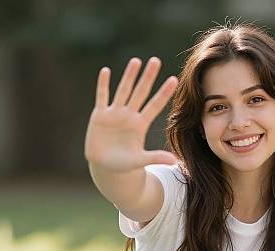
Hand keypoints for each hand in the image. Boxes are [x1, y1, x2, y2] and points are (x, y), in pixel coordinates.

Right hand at [84, 57, 177, 173]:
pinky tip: (106, 71)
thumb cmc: (123, 164)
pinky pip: (102, 97)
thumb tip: (174, 162)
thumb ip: (155, 158)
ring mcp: (114, 114)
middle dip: (148, 77)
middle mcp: (129, 116)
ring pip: (123, 91)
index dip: (163, 93)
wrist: (104, 166)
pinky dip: (103, 85)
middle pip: (140, 93)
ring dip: (129, 76)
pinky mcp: (100, 116)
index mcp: (140, 125)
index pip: (154, 105)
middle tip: (156, 60)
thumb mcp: (139, 161)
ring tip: (136, 61)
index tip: (174, 80)